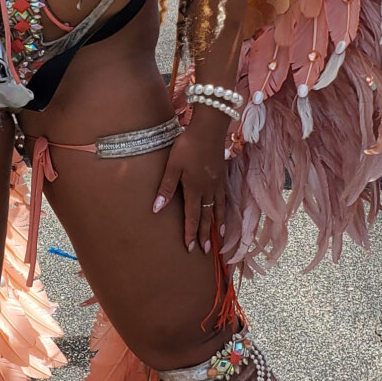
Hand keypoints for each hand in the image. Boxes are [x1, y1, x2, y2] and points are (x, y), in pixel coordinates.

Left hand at [152, 114, 227, 253]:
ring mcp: (217, 183)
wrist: (209, 129)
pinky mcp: (222, 176)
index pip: (192, 216)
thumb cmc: (187, 146)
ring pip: (218, 209)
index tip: (190, 248)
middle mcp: (208, 190)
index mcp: (194, 189)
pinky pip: (224, 198)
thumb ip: (166, 187)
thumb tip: (157, 209)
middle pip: (206, 217)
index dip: (190, 233)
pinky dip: (224, 209)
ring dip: (217, 225)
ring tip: (219, 237)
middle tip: (206, 251)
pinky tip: (224, 212)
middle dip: (205, 234)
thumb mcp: (172, 166)